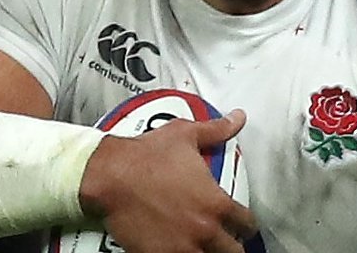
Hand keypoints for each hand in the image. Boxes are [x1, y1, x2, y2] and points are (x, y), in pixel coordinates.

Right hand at [79, 110, 257, 252]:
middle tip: (222, 240)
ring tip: (201, 246)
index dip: (244, 225)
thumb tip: (237, 118)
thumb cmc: (146, 155)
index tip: (239, 224)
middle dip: (230, 245)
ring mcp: (182, 248)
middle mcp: (204, 230)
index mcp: (216, 204)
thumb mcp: (185, 134)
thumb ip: (216, 130)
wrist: (110, 175)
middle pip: (233, 252)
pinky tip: (178, 248)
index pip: (246, 225)